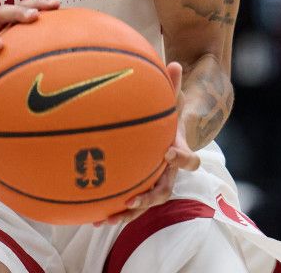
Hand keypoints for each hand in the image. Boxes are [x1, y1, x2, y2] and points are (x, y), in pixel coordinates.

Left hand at [95, 62, 199, 224]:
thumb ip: (172, 85)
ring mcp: (154, 184)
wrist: (169, 135)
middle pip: (165, 191)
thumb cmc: (167, 116)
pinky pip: (128, 205)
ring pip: (144, 205)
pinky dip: (113, 212)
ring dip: (127, 213)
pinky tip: (92, 217)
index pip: (188, 159)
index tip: (169, 153)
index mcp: (178, 151)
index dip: (181, 158)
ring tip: (107, 218)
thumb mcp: (171, 100)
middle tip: (134, 200)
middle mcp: (168, 173)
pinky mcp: (139, 190)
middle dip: (149, 196)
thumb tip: (174, 61)